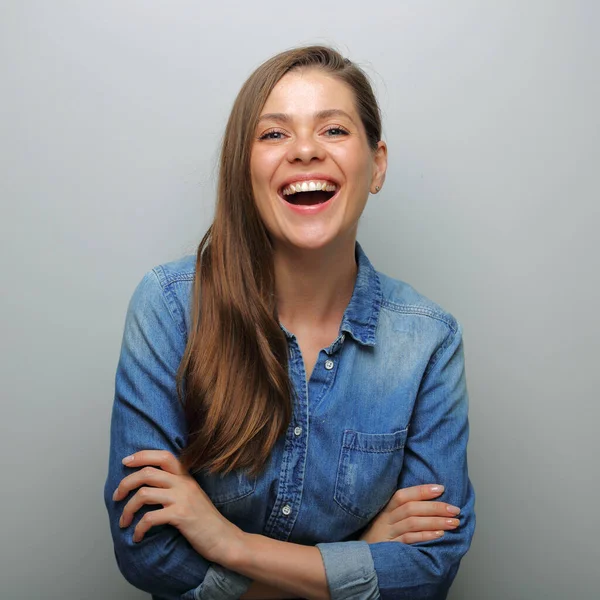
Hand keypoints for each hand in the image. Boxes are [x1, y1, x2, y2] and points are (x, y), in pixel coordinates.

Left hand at [112, 450, 242, 563]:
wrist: (224, 538)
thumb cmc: (205, 521)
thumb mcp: (192, 497)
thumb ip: (176, 488)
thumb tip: (148, 488)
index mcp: (186, 477)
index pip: (163, 456)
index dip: (142, 455)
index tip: (126, 462)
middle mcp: (183, 483)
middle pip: (147, 472)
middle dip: (125, 483)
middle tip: (116, 496)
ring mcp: (182, 498)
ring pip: (144, 494)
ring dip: (127, 509)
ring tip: (123, 521)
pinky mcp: (181, 516)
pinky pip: (149, 518)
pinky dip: (138, 528)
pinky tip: (137, 537)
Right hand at [359, 484, 460, 543]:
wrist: (361, 559)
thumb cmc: (379, 537)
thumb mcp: (386, 521)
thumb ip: (401, 511)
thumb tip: (429, 502)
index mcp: (385, 510)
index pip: (402, 495)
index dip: (421, 491)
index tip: (441, 488)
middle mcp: (385, 520)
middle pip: (411, 508)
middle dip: (435, 507)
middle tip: (454, 509)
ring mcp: (387, 534)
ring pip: (412, 523)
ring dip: (435, 521)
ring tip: (453, 522)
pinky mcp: (390, 549)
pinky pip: (409, 540)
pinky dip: (425, 536)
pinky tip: (439, 534)